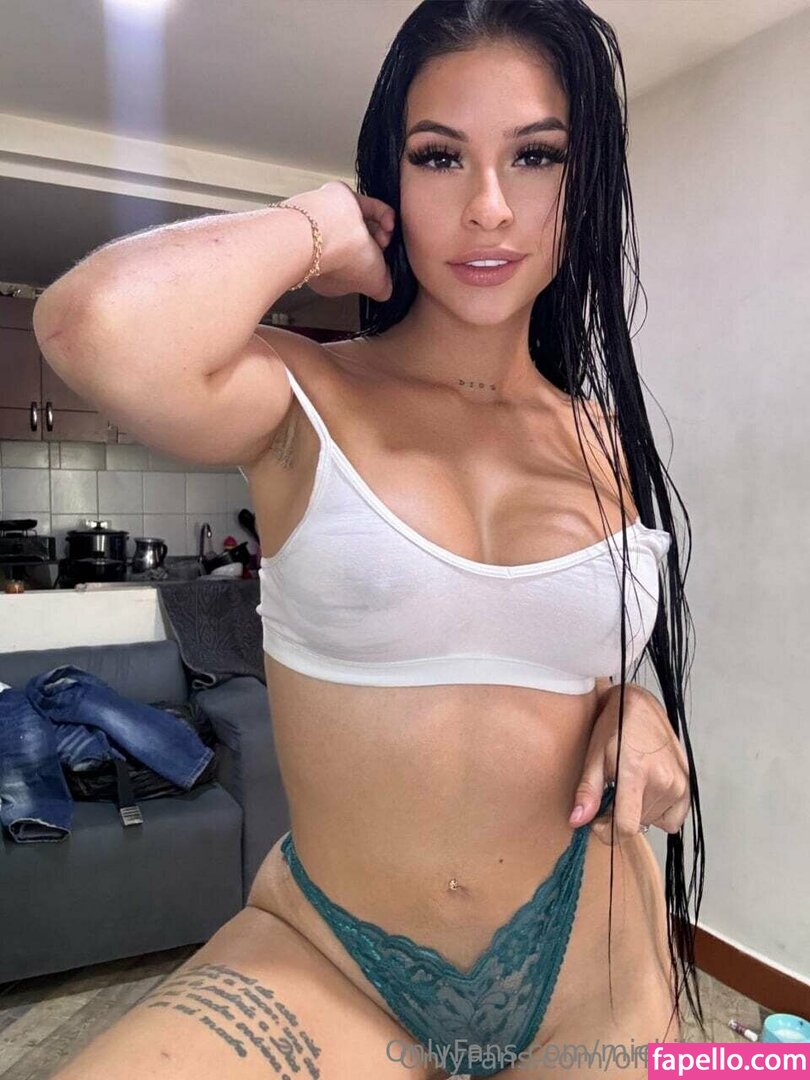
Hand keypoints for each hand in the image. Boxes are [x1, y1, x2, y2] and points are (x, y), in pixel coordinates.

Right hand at [285, 180, 394, 302]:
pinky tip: (389, 222)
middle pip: (362, 246)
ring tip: (386, 235)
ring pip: (365, 225)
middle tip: (384, 250)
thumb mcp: (375, 286)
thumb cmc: (345, 261)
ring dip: (382, 230)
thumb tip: (387, 287)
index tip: (382, 269)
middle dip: (379, 248)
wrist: (326, 231)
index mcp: (331, 274)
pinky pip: (367, 206)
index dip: (373, 270)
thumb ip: (384, 290)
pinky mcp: (339, 200)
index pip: (357, 271)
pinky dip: (382, 213)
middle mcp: (329, 249)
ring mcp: (332, 223)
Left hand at [569, 684, 689, 844]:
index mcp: (636, 773)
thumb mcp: (594, 756)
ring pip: (654, 822)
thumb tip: (577, 821)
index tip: (597, 820)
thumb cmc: (614, 727)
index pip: (626, 826)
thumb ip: (588, 791)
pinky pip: (674, 818)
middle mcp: (663, 781)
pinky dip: (660, 812)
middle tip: (612, 794)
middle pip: (639, 825)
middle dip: (620, 817)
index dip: (607, 831)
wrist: (641, 706)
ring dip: (639, 813)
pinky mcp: (688, 784)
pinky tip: (648, 793)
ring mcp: (679, 783)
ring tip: (630, 788)